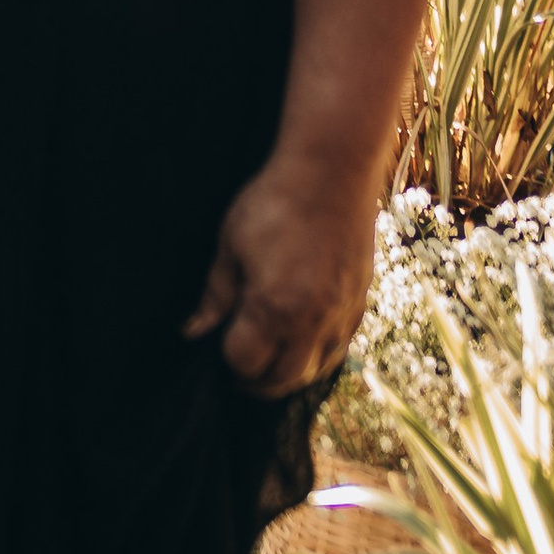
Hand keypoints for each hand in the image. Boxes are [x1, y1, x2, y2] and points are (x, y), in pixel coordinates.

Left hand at [186, 154, 379, 396]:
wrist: (332, 173)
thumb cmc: (273, 203)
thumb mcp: (230, 246)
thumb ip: (215, 296)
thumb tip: (193, 332)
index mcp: (274, 308)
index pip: (245, 361)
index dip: (226, 359)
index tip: (217, 345)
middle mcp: (313, 321)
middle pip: (282, 379)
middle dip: (256, 379)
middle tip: (238, 368)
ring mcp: (342, 315)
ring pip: (315, 370)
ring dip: (288, 373)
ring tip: (267, 359)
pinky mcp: (360, 303)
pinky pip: (339, 349)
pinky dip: (317, 356)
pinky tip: (300, 343)